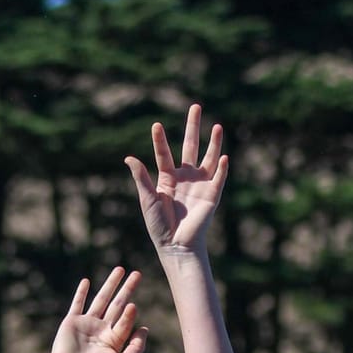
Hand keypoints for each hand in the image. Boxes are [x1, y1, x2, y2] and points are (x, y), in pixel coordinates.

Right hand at [42, 268, 145, 352]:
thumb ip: (136, 347)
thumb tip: (145, 328)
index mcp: (113, 340)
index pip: (125, 321)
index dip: (130, 313)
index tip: (133, 306)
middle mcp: (101, 330)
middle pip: (118, 305)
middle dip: (127, 289)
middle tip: (137, 274)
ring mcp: (86, 324)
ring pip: (101, 299)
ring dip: (110, 284)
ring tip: (120, 269)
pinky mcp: (72, 321)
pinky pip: (77, 304)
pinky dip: (81, 292)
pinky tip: (86, 281)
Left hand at [125, 104, 228, 263]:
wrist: (175, 245)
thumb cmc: (159, 225)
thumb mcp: (147, 199)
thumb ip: (141, 178)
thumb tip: (129, 157)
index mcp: (168, 178)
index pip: (165, 154)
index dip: (160, 140)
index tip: (156, 125)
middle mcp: (186, 178)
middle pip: (191, 147)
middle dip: (193, 127)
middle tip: (195, 107)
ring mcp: (200, 185)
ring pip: (209, 158)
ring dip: (214, 143)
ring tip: (217, 126)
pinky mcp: (212, 196)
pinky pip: (219, 179)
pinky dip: (222, 169)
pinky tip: (224, 157)